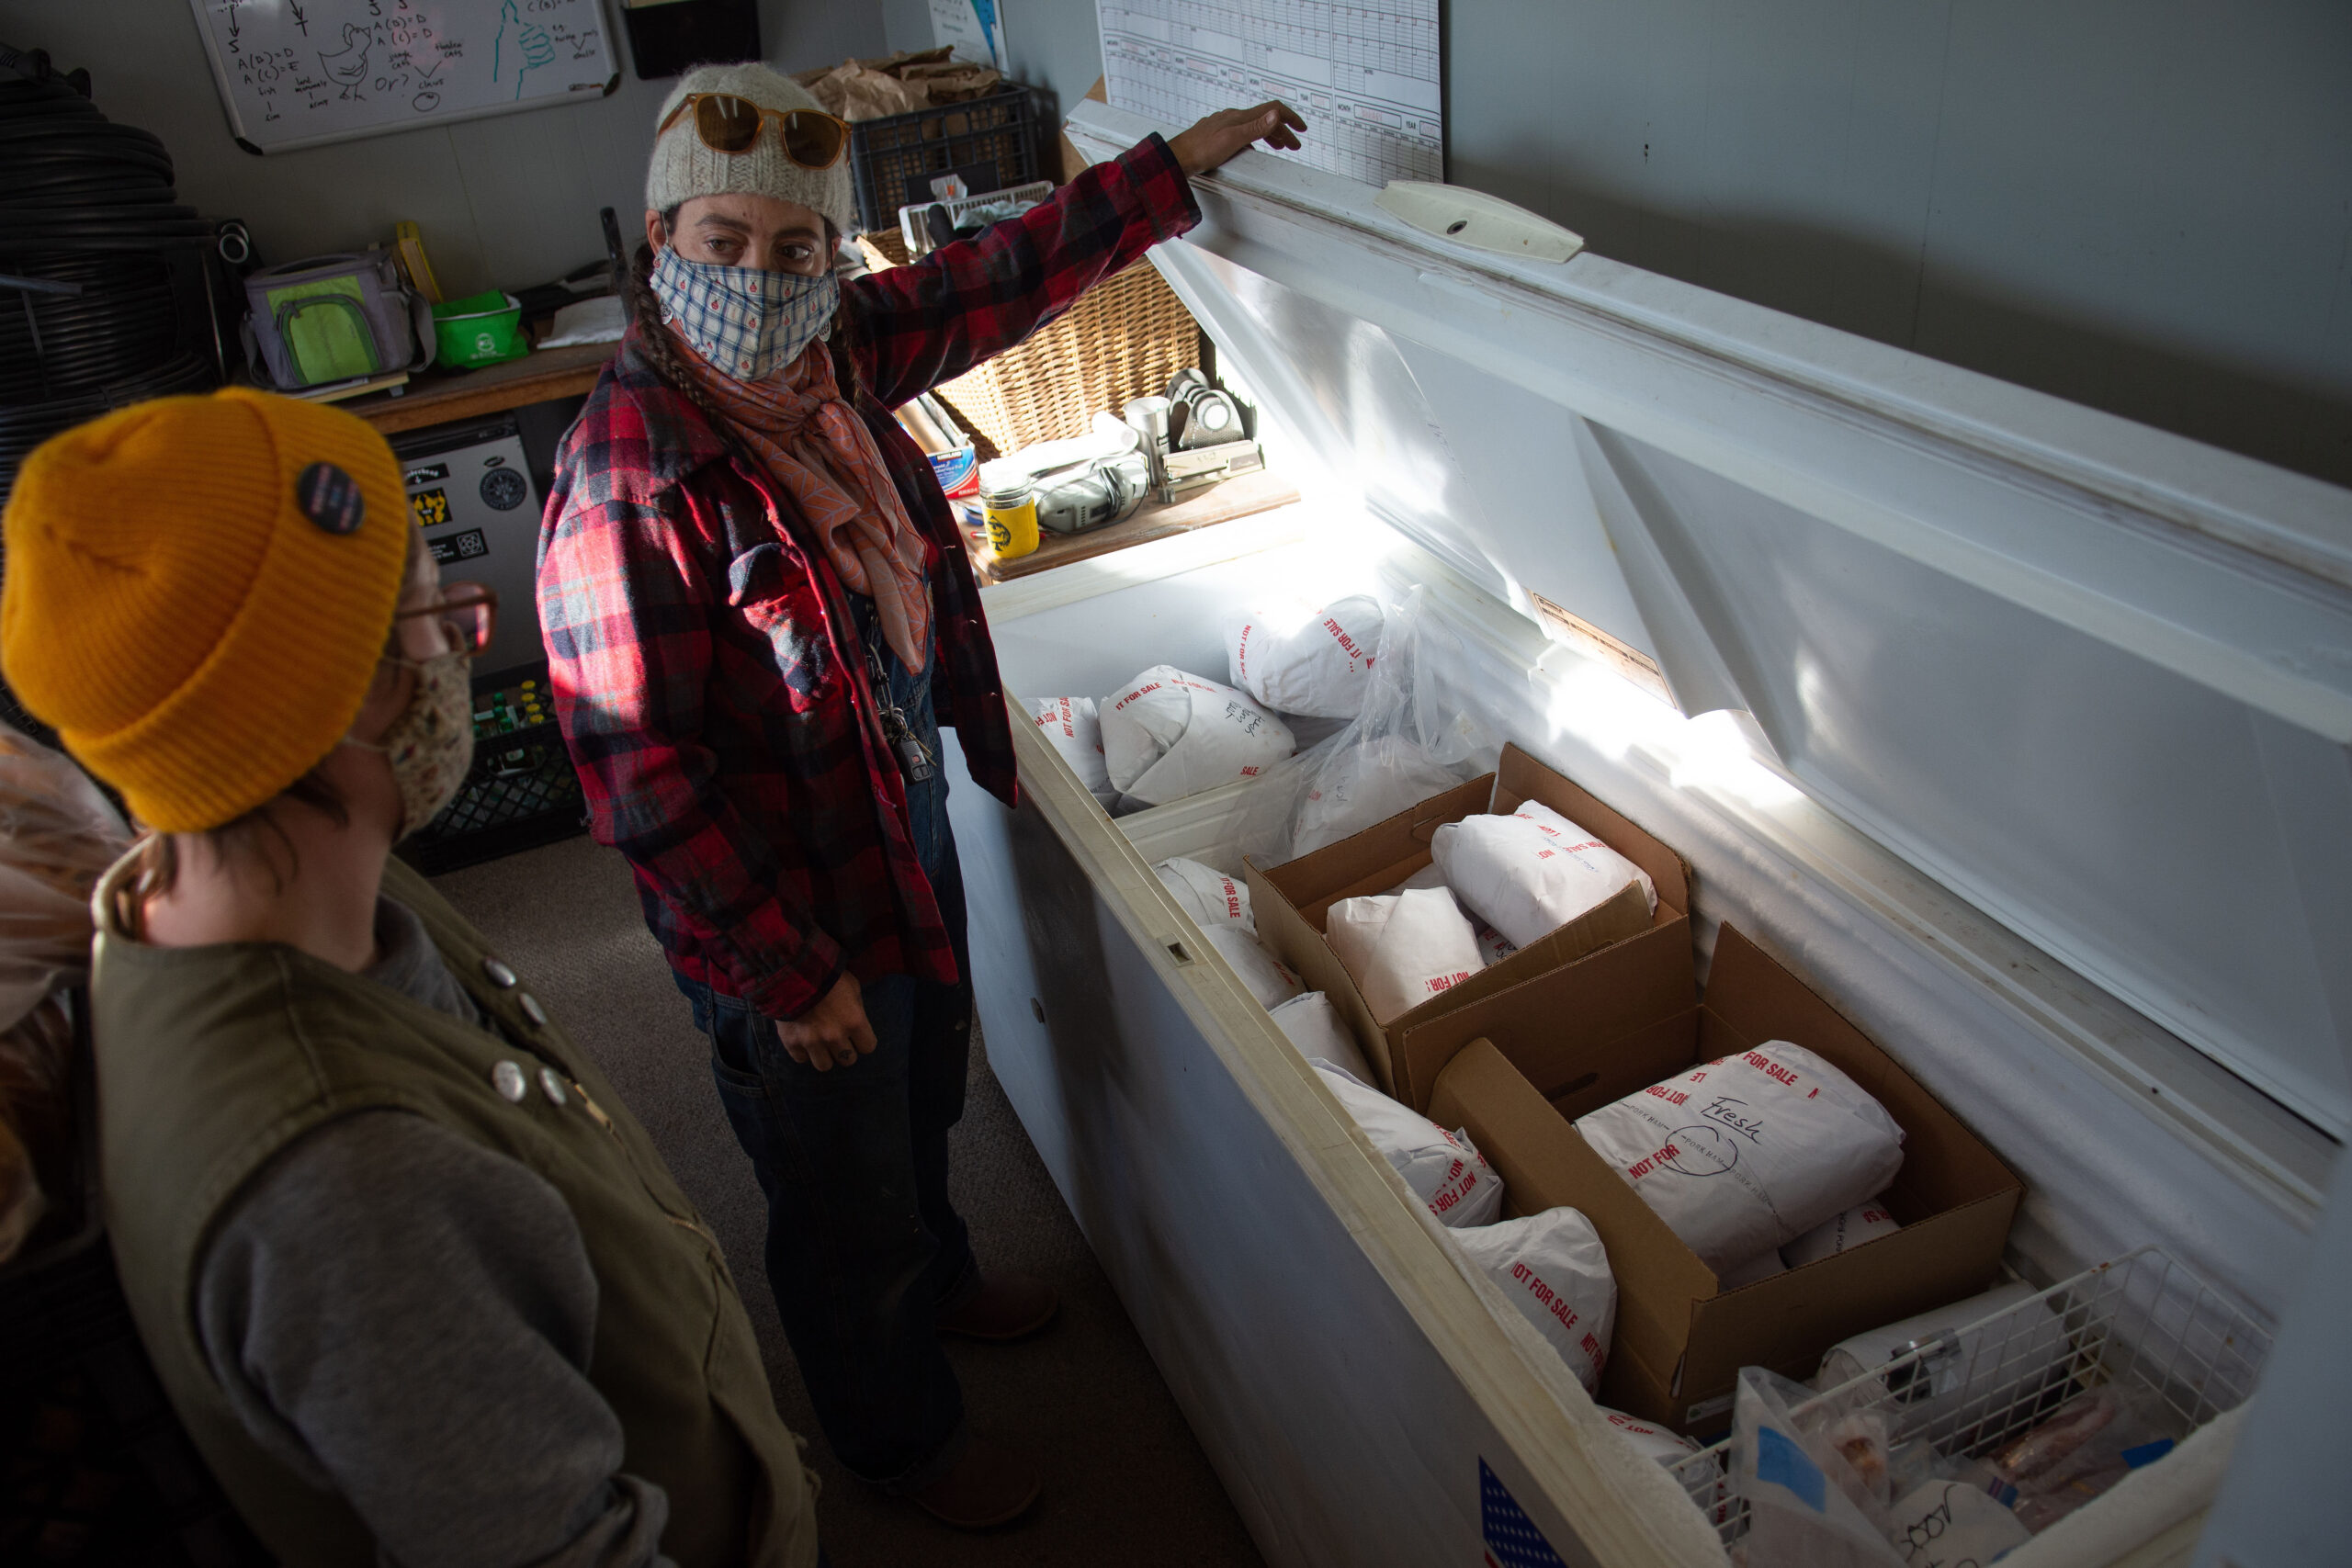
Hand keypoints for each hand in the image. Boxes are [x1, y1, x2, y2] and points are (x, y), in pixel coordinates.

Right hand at [775, 973, 876, 1071]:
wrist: (792, 970)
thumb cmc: (827, 975)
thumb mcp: (852, 986)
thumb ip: (857, 1008)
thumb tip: (856, 1024)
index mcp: (854, 1021)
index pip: (868, 1047)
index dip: (863, 1040)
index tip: (857, 1035)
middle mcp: (835, 1035)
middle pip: (848, 1060)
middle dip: (845, 1050)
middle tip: (838, 1038)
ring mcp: (812, 1041)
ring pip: (825, 1066)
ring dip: (824, 1055)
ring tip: (820, 1042)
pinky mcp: (792, 1042)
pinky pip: (802, 1059)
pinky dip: (803, 1052)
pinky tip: (803, 1038)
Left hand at [1166, 101, 1306, 176]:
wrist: (1177, 158)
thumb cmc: (1201, 151)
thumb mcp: (1233, 139)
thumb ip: (1256, 127)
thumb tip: (1276, 114)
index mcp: (1239, 117)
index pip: (1272, 110)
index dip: (1290, 118)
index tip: (1301, 129)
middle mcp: (1232, 117)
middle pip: (1264, 118)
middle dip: (1283, 130)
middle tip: (1294, 144)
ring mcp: (1224, 125)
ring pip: (1253, 125)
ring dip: (1269, 134)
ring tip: (1279, 146)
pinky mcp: (1217, 134)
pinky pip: (1242, 132)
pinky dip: (1254, 139)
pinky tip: (1252, 150)